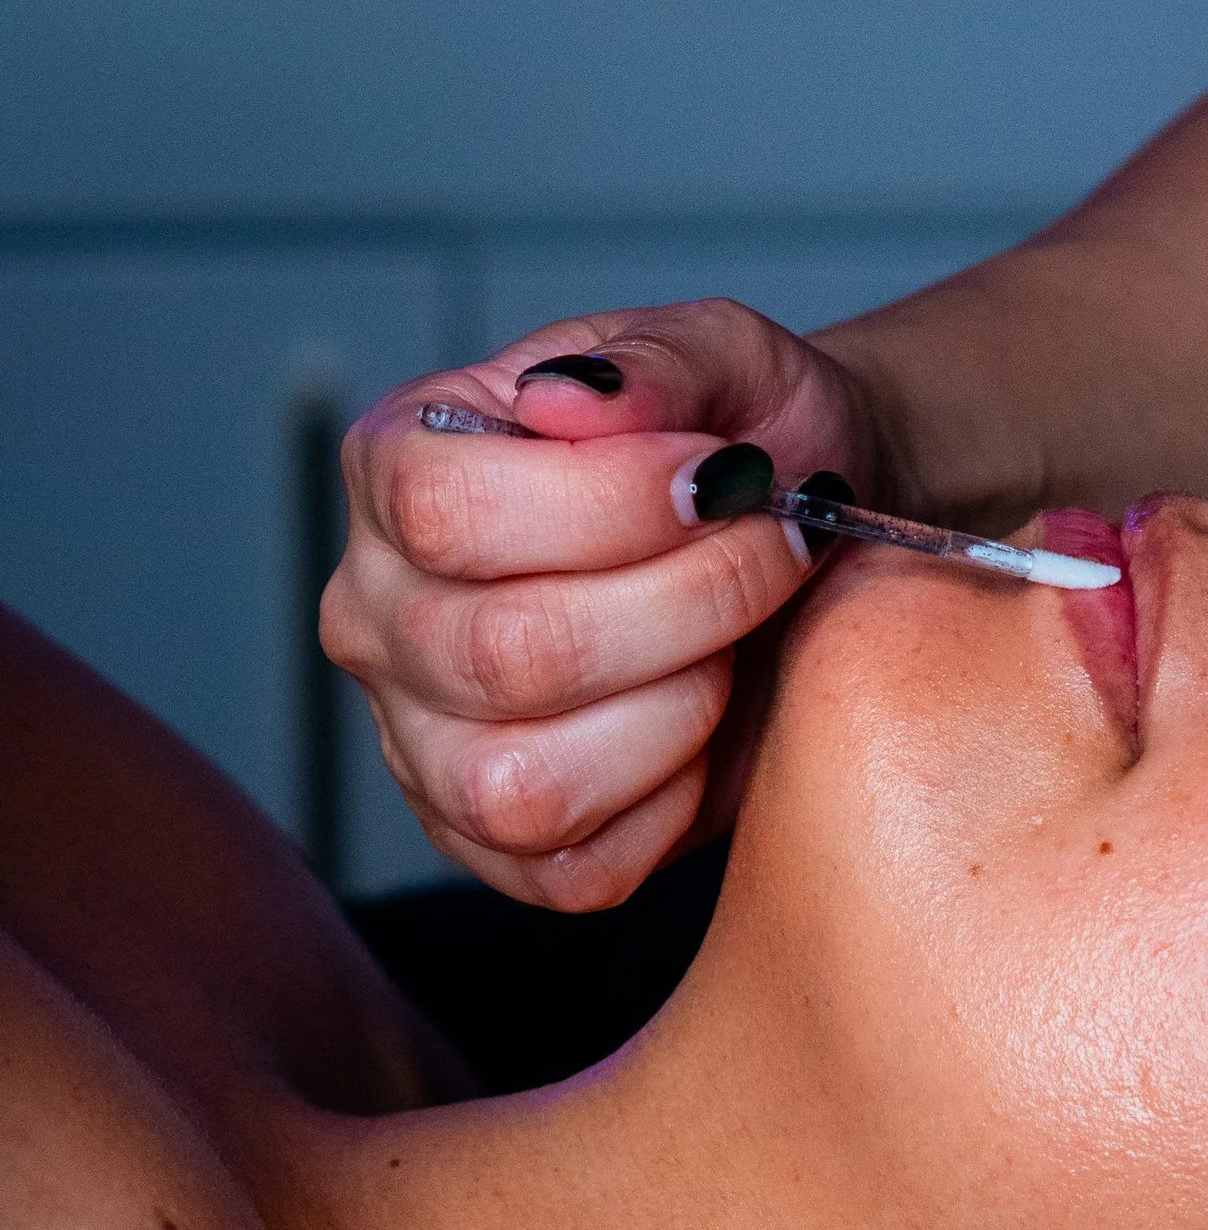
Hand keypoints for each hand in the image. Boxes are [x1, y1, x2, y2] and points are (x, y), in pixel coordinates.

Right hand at [323, 299, 871, 907]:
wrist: (805, 540)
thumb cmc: (743, 446)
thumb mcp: (725, 357)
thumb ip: (656, 362)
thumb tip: (568, 399)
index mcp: (396, 470)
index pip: (445, 510)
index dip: (612, 503)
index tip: (725, 477)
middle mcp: (379, 613)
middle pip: (502, 654)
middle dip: (685, 605)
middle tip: (774, 554)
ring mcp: (423, 743)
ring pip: (524, 784)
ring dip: (679, 711)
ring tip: (736, 645)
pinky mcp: (496, 845)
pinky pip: (573, 872)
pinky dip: (672, 809)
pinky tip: (710, 726)